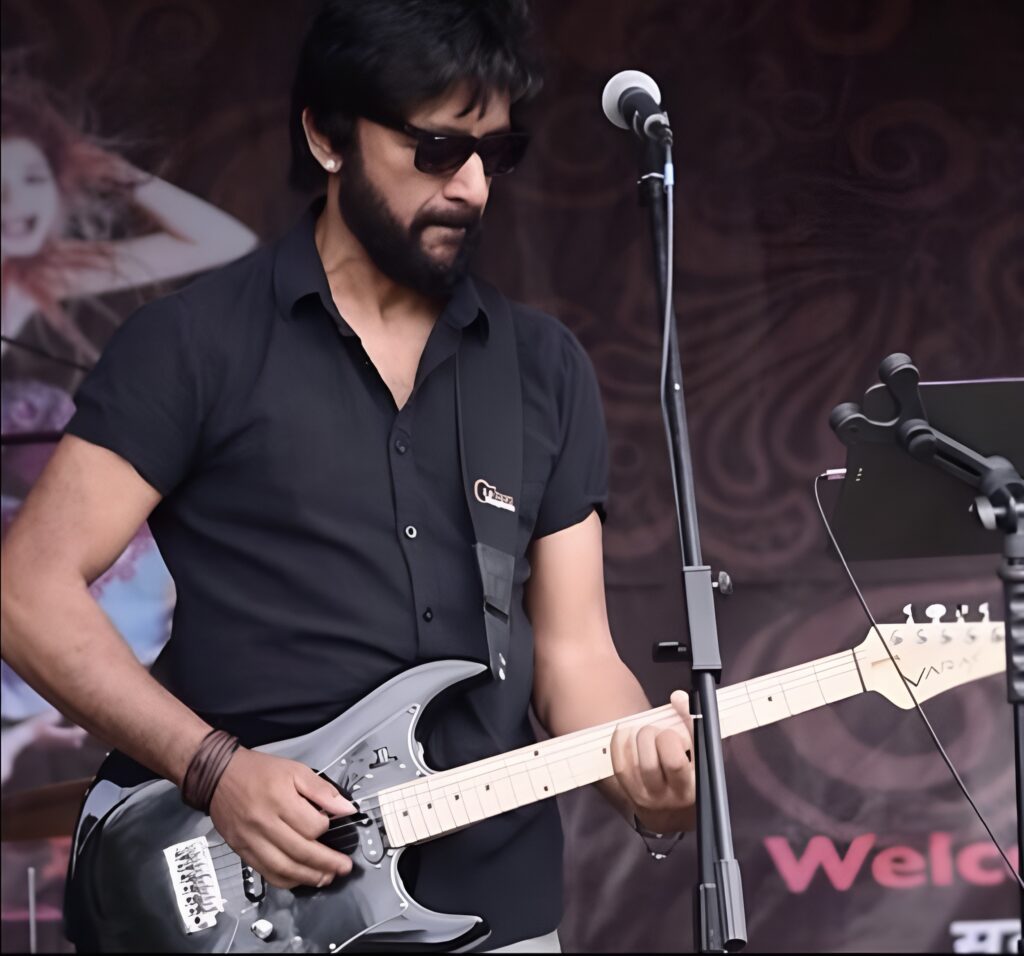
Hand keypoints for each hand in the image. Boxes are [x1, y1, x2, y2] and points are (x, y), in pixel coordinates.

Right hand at [208, 748, 356, 889]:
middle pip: (301, 851)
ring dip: (308, 877)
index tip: (332, 824)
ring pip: (283, 868)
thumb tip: (347, 809)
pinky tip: (300, 879)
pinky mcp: (242, 851)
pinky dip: (285, 881)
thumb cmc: (259, 772)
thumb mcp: (295, 770)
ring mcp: (251, 841)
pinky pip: (266, 873)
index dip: (326, 827)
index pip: (311, 826)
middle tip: (343, 868)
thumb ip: (322, 790)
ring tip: (326, 878)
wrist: (218, 776)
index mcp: (280, 800)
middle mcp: (265, 824)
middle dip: (326, 863)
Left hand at [610, 690, 695, 834]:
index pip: (677, 761)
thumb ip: (693, 725)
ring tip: (645, 731)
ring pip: (634, 763)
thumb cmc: (692, 777)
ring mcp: (646, 796)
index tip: (676, 707)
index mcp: (692, 788)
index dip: (673, 732)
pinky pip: (620, 765)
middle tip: (660, 731)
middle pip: (651, 763)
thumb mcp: (703, 756)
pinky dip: (620, 743)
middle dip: (653, 735)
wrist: (674, 815)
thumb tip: (677, 697)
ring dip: (637, 737)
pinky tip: (627, 732)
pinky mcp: (630, 791)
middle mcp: (668, 796)